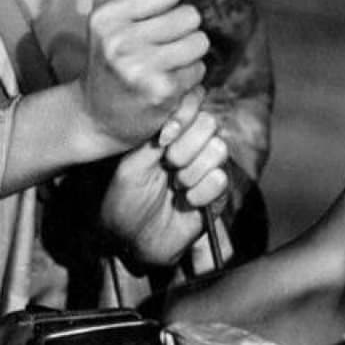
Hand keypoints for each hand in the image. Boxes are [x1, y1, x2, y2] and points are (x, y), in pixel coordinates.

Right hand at [82, 0, 208, 151]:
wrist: (96, 117)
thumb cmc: (107, 61)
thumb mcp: (106, 21)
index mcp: (107, 17)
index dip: (168, 6)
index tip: (152, 23)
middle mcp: (120, 40)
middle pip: (189, 16)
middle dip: (183, 31)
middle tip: (163, 48)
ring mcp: (141, 67)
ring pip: (198, 42)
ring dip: (189, 56)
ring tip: (167, 66)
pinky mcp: (161, 91)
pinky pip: (198, 70)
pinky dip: (189, 79)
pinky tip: (168, 85)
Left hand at [100, 88, 231, 267]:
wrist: (131, 241)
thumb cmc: (123, 201)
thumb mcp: (130, 165)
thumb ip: (154, 138)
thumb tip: (177, 117)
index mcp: (169, 132)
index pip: (192, 103)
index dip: (184, 115)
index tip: (164, 138)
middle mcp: (191, 145)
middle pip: (209, 123)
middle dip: (186, 146)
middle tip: (167, 165)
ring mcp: (206, 168)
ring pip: (219, 149)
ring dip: (192, 171)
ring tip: (175, 186)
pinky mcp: (217, 193)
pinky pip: (221, 179)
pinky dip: (200, 192)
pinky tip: (187, 202)